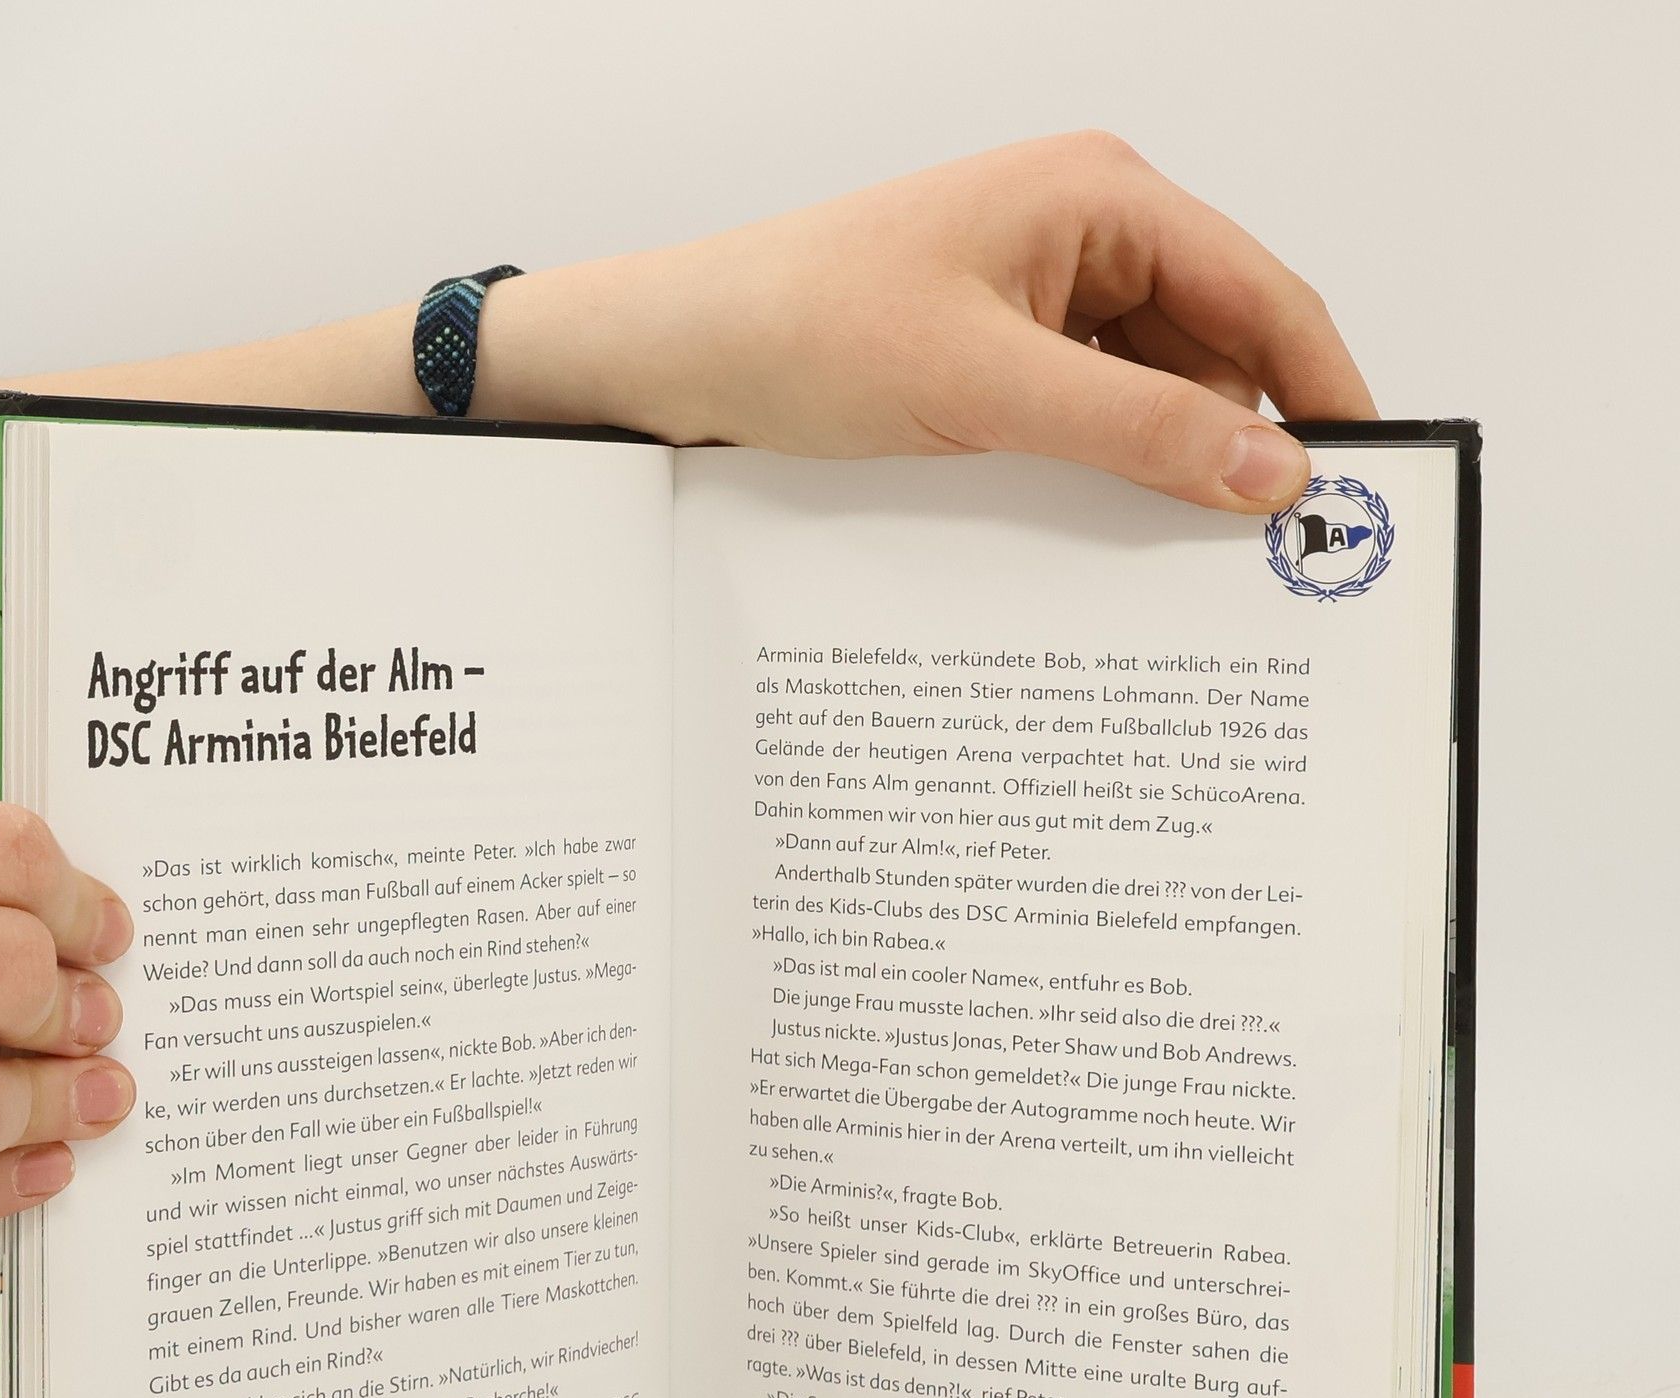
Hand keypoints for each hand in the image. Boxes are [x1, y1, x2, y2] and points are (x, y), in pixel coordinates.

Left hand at [481, 131, 1373, 511]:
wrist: (680, 356)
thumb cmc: (802, 326)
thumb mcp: (983, 386)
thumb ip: (1136, 428)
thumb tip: (1267, 468)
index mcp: (1101, 198)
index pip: (1263, 295)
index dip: (1322, 391)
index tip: (1359, 488)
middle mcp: (1086, 238)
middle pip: (1218, 351)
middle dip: (1242, 444)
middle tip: (1269, 555)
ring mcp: (1044, 301)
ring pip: (1156, 396)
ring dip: (1167, 470)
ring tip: (1179, 557)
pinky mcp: (1003, 358)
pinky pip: (1092, 420)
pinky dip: (1108, 475)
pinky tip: (1107, 533)